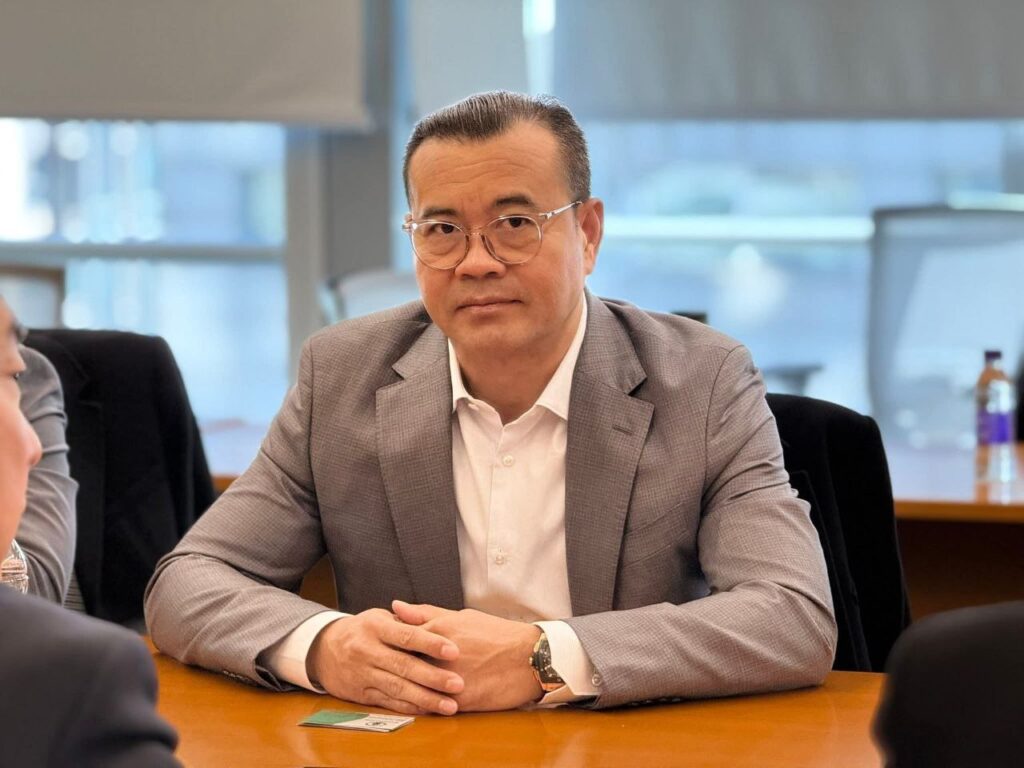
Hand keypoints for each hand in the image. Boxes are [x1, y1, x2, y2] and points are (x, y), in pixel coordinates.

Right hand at [307, 608, 464, 715]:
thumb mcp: (379, 617)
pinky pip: (388, 703)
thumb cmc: (363, 630)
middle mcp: (367, 651)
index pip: (406, 635)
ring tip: (450, 705)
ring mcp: (363, 674)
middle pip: (403, 666)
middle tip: (458, 684)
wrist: (323, 649)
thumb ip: (407, 620)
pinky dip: (410, 708)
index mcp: (375, 627)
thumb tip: (437, 620)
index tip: (454, 650)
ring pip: (397, 689)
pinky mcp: (361, 694)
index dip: (430, 643)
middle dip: (433, 677)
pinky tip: (429, 710)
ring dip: (426, 698)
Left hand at [392, 600, 542, 711]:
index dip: (388, 643)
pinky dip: (422, 704)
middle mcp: (440, 654)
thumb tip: (396, 606)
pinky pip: (431, 705)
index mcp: (439, 629)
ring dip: (404, 687)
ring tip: (400, 685)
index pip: (398, 637)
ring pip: (413, 686)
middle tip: (385, 667)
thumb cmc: (496, 634)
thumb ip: (426, 613)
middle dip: (391, 666)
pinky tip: (417, 701)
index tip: (383, 646)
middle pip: (401, 663)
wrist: (529, 658)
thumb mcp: (461, 616)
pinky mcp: (458, 700)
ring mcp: (448, 678)